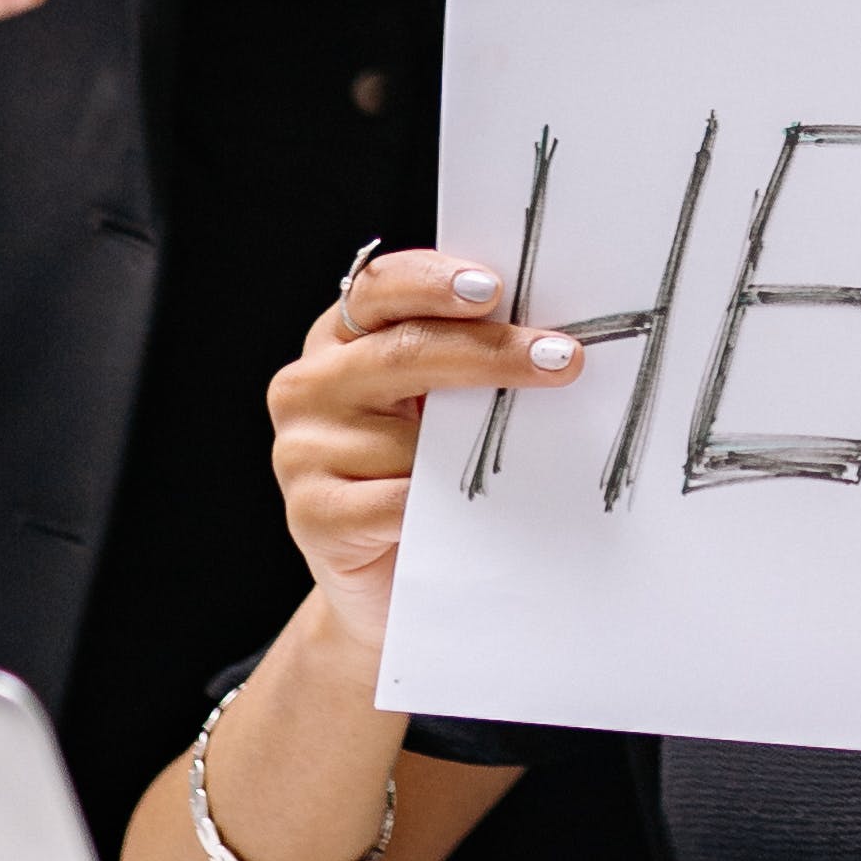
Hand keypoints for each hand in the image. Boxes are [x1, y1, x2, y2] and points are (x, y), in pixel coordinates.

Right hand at [270, 251, 586, 662]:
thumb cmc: (425, 475)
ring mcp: (300, 452)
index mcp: (339, 339)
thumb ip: (464, 363)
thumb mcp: (439, 405)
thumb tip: (548, 335)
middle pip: (402, 351)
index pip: (380, 288)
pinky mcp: (313, 516)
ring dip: (476, 444)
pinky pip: (396, 501)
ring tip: (533, 451)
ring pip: (406, 436)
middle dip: (490, 351)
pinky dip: (446, 504)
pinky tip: (480, 509)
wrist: (387, 580)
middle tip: (560, 358)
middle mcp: (309, 386)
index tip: (494, 289)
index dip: (435, 281)